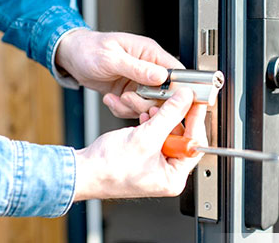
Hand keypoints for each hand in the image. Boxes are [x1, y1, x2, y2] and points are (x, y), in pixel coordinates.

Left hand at [56, 29, 183, 117]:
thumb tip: (162, 76)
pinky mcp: (130, 93)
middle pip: (164, 94)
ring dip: (131, 107)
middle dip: (146, 102)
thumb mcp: (111, 58)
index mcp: (150, 53)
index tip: (164, 99)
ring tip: (117, 98)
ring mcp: (140, 82)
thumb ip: (138, 68)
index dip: (176, 89)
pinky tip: (110, 99)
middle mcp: (149, 68)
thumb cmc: (89, 49)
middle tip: (129, 98)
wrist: (71, 57)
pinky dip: (121, 109)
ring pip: (149, 105)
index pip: (176, 72)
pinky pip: (134, 109)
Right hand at [73, 88, 207, 199]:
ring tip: (153, 109)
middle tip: (176, 100)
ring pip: (168, 133)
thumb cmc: (108, 168)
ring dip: (162, 118)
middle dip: (175, 117)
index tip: (196, 102)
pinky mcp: (146, 156)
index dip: (196, 120)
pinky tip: (146, 117)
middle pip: (183, 137)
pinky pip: (156, 135)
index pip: (195, 144)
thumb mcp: (146, 137)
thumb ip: (169, 115)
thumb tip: (185, 100)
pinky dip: (152, 124)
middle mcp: (167, 173)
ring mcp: (156, 165)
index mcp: (174, 178)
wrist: (82, 171)